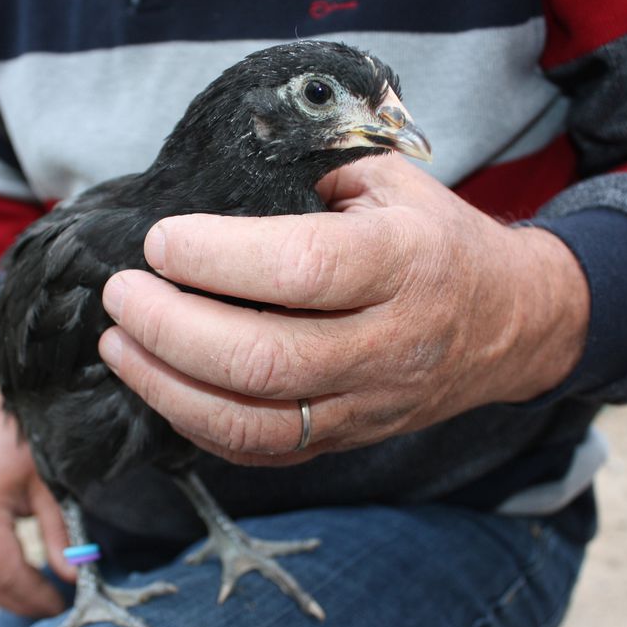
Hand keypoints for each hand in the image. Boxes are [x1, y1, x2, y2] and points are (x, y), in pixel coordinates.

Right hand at [0, 376, 75, 615]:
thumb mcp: (50, 486)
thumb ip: (59, 533)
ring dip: (8, 592)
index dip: (36, 595)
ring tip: (44, 596)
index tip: (64, 606)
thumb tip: (75, 575)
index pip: (7, 573)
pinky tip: (27, 576)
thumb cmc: (30, 437)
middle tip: (55, 608)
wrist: (1, 403)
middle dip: (20, 602)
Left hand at [97, 156, 588, 465]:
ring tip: (120, 345)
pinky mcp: (345, 437)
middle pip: (263, 358)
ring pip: (252, 421)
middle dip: (170, 327)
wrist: (506, 323)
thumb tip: (213, 188)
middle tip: (123, 293)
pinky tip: (161, 383)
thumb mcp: (391, 182)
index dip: (217, 257)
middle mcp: (388, 342)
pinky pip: (260, 451)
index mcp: (404, 261)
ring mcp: (366, 402)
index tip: (160, 241)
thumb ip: (312, 175)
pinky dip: (197, 422)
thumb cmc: (436, 240)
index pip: (301, 268)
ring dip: (167, 386)